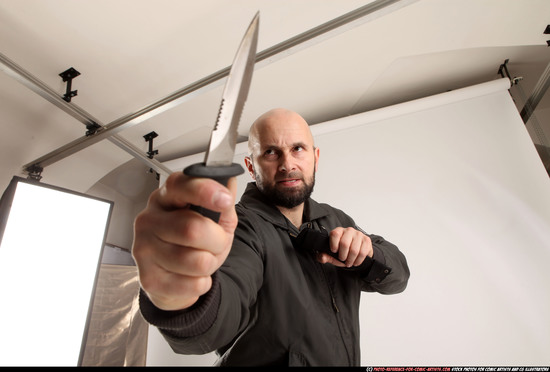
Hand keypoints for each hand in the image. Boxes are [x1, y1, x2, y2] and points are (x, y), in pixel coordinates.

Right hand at [132, 172, 237, 310]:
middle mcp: (149, 219)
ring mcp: (144, 249)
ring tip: (201, 259)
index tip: (224, 198)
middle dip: (217, 240)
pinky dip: (202, 283)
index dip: (204, 190)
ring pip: (197, 260)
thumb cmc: (193, 242)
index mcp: (166, 197)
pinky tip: (191, 276)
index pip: (180, 185)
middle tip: (216, 242)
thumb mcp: (214, 218)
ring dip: (211, 263)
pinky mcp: (148, 278)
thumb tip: (228, 181)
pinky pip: (194, 284)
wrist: (175, 277)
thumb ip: (222, 202)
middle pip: (193, 228)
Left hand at [317, 227, 372, 267]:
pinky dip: (358, 260)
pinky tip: (355, 262)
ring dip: (351, 260)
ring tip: (349, 262)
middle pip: (344, 243)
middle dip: (343, 255)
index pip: (335, 234)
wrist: (357, 252)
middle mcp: (349, 230)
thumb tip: (322, 257)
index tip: (334, 251)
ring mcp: (359, 234)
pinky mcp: (367, 240)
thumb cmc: (343, 252)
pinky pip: (363, 252)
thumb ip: (324, 256)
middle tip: (343, 259)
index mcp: (338, 231)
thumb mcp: (332, 255)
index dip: (333, 244)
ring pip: (354, 250)